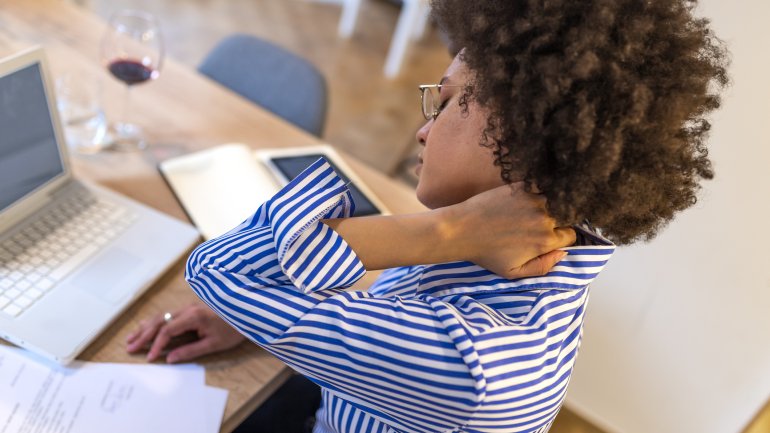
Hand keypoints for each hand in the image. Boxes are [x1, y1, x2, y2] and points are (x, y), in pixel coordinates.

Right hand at [126, 302, 244, 362]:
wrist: (247, 311)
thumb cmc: (233, 328)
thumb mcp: (214, 344)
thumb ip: (190, 351)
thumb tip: (169, 359)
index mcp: (193, 316)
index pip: (167, 330)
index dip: (156, 344)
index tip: (149, 357)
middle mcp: (188, 308)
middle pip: (160, 321)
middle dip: (144, 334)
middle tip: (130, 347)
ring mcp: (189, 306)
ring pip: (162, 316)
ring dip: (146, 327)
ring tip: (131, 338)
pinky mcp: (191, 308)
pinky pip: (168, 314)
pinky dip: (155, 321)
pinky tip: (146, 325)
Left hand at [444, 183, 575, 278]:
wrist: (462, 230)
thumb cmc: (486, 253)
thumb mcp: (513, 272)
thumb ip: (542, 267)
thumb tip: (562, 254)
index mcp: (544, 241)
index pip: (569, 236)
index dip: (561, 237)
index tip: (550, 237)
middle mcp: (544, 219)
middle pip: (565, 217)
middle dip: (558, 221)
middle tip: (539, 223)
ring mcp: (533, 200)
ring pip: (554, 200)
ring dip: (549, 205)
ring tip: (532, 210)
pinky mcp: (522, 187)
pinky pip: (541, 186)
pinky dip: (539, 190)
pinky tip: (526, 199)